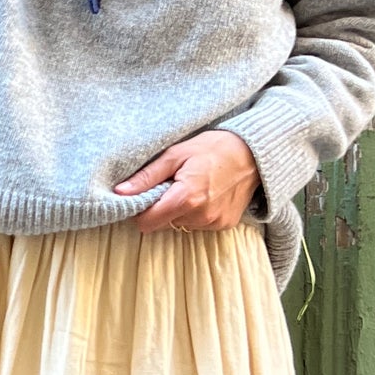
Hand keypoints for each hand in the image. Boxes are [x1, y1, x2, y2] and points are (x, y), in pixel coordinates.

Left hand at [115, 131, 259, 231]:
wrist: (254, 154)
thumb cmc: (213, 148)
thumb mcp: (175, 154)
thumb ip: (147, 176)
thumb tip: (120, 192)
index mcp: (186, 198)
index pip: (147, 222)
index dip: (141, 210)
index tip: (145, 196)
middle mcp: (200, 216)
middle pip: (163, 224)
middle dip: (161, 208)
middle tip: (171, 186)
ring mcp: (214, 223)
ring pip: (180, 225)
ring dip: (179, 211)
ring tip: (191, 187)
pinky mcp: (225, 225)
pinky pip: (198, 225)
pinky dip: (196, 213)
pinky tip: (205, 195)